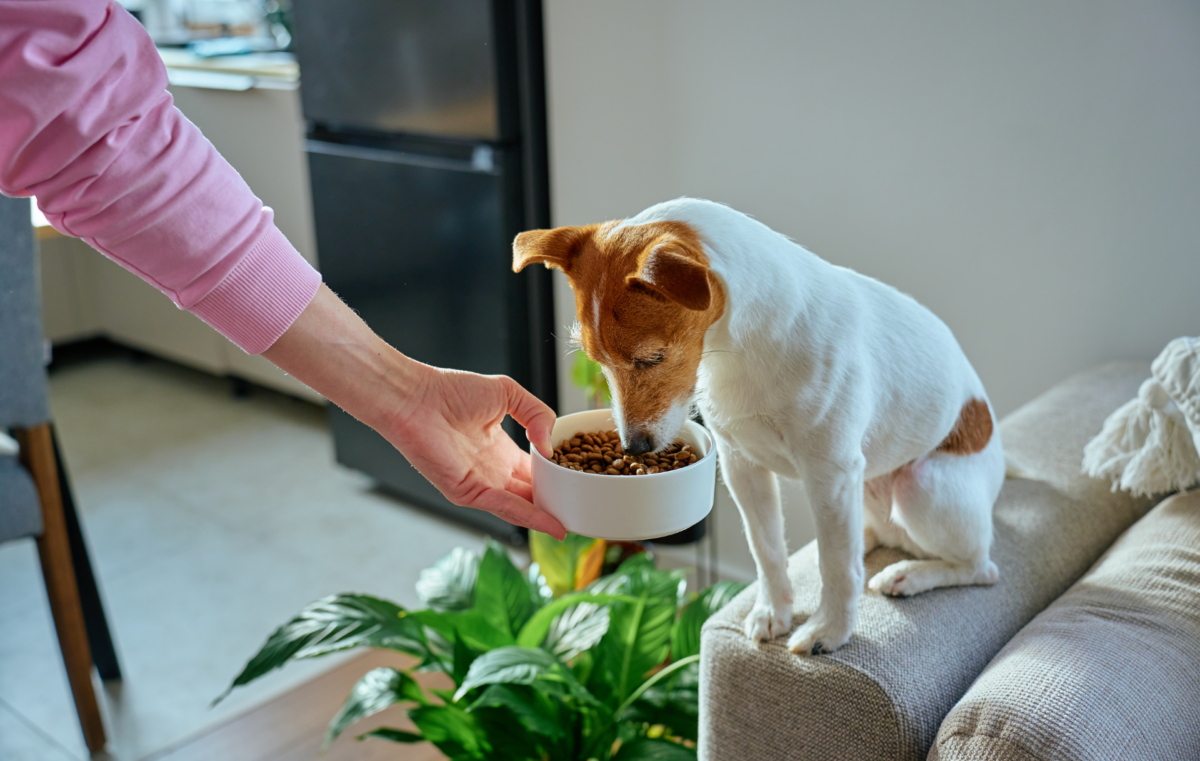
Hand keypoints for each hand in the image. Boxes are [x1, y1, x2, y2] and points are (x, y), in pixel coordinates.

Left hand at [263, 285, 565, 538]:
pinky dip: (529, 517)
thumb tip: (550, 443)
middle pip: (531, 492)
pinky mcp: (467, 492)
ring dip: (548, 516)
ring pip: (521, 506)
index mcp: (499, 449)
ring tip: (578, 524)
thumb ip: (537, 413)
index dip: (557, 476)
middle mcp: (491, 470)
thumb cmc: (450, 390)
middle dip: (557, 502)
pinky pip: (504, 507)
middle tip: (587, 509)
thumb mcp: (508, 393)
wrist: (415, 397)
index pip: (534, 470)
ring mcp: (480, 484)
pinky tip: (553, 524)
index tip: (581, 482)